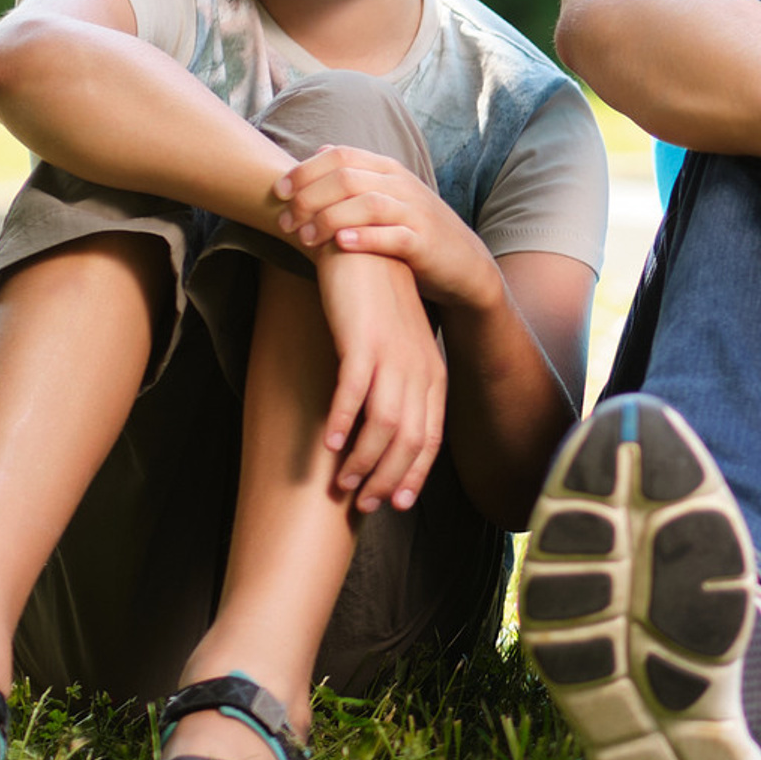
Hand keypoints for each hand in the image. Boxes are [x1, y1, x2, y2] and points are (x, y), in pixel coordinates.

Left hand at [276, 145, 498, 311]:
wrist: (464, 264)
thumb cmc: (414, 230)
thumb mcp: (389, 194)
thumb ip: (357, 172)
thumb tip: (322, 148)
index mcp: (389, 170)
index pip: (340, 156)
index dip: (305, 171)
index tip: (279, 192)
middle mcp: (402, 186)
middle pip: (347, 178)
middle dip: (309, 199)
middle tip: (286, 223)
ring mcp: (416, 213)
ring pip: (367, 204)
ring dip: (329, 219)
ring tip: (305, 239)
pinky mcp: (425, 244)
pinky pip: (393, 236)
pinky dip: (364, 238)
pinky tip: (341, 245)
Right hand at [314, 249, 446, 512]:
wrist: (363, 255)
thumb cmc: (376, 308)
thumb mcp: (398, 350)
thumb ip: (396, 388)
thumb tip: (383, 432)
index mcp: (432, 374)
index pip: (430, 438)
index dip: (414, 475)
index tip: (398, 504)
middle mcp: (420, 369)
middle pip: (410, 440)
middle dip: (389, 479)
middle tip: (364, 504)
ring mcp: (394, 356)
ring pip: (385, 424)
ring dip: (363, 460)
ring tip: (341, 484)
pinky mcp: (363, 342)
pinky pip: (354, 391)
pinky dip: (343, 421)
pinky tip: (328, 443)